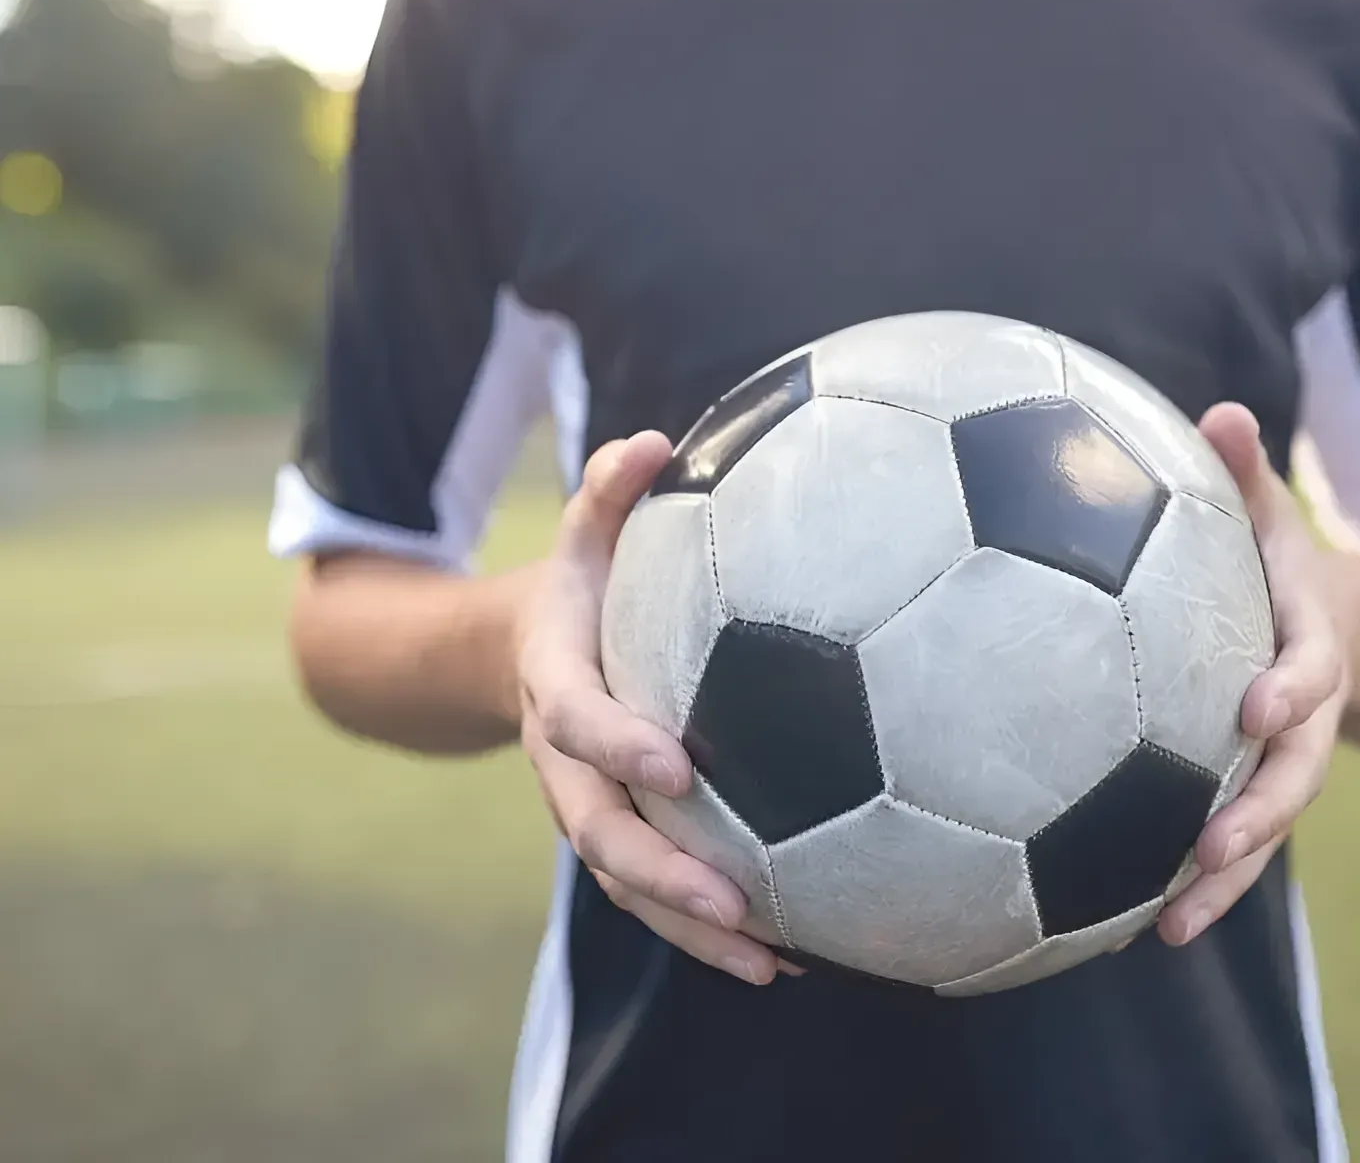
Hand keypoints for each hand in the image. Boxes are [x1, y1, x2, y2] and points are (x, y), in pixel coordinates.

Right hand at [516, 433, 791, 985]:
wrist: (525, 654)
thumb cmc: (584, 583)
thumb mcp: (585, 531)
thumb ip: (609, 488)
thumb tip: (654, 441)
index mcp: (560, 685)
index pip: (583, 724)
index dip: (622, 747)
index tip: (680, 768)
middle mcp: (568, 764)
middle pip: (601, 835)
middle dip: (662, 875)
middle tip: (733, 902)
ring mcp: (592, 809)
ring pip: (631, 885)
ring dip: (694, 930)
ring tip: (772, 962)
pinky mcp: (626, 837)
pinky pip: (659, 895)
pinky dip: (711, 931)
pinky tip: (790, 958)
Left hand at [1158, 403, 1352, 947]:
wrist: (1343, 631)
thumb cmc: (1280, 563)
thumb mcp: (1271, 515)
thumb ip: (1245, 473)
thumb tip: (1225, 411)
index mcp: (1310, 648)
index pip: (1310, 672)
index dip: (1291, 690)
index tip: (1258, 706)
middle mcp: (1304, 718)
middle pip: (1293, 777)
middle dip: (1259, 817)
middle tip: (1213, 849)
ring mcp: (1279, 766)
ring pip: (1260, 832)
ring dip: (1222, 883)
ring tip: (1168, 928)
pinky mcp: (1246, 796)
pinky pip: (1223, 848)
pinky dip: (1187, 887)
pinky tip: (1124, 932)